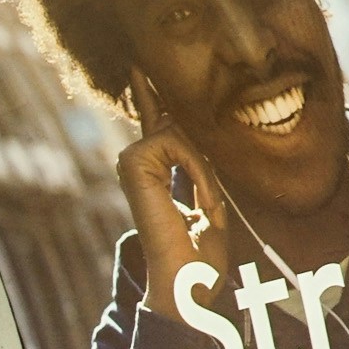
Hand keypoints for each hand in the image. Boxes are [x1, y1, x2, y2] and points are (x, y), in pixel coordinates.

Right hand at [115, 69, 232, 314]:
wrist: (189, 284)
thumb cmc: (204, 254)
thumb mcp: (215, 198)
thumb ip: (207, 165)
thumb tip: (214, 131)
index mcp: (157, 170)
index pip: (156, 120)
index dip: (150, 93)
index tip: (140, 64)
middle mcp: (140, 162)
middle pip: (175, 118)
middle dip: (191, 132)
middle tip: (202, 182)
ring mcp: (134, 163)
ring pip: (179, 131)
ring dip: (205, 166)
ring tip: (209, 204)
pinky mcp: (134, 166)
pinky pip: (177, 144)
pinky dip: (198, 171)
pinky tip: (202, 201)